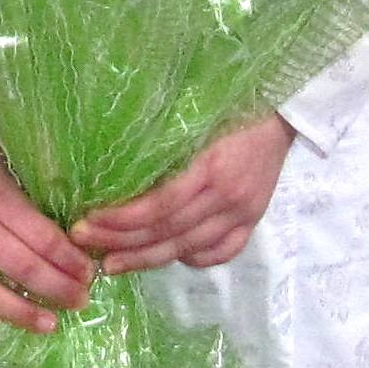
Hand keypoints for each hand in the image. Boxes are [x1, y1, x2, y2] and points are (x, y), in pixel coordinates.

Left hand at [69, 114, 295, 274]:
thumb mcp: (194, 116)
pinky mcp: (253, 221)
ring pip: (190, 248)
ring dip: (147, 258)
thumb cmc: (230, 104)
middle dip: (123, 243)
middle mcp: (227, 197)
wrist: (283, 112)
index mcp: (211, 168)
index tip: (87, 222)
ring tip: (112, 263)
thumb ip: (162, 142)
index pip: (159, 206)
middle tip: (85, 244)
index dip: (121, 220)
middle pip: (169, 232)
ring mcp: (243, 214)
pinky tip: (165, 258)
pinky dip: (191, 259)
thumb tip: (113, 162)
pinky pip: (220, 252)